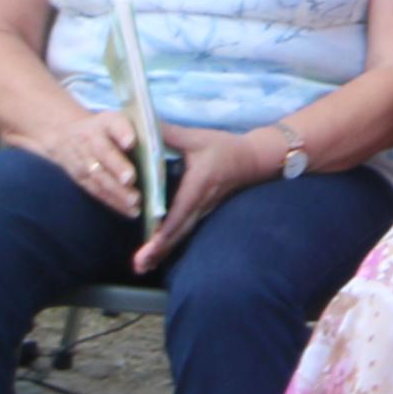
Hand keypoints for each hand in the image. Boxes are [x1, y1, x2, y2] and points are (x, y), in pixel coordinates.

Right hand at [21, 104, 141, 216]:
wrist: (64, 135)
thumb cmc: (104, 129)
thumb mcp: (116, 120)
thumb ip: (133, 132)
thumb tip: (154, 149)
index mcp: (105, 122)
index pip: (114, 124)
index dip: (122, 132)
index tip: (130, 141)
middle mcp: (90, 140)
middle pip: (103, 153)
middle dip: (116, 166)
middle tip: (130, 178)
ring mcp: (83, 160)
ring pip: (99, 176)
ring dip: (117, 190)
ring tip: (134, 201)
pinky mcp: (81, 178)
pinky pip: (97, 190)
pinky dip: (113, 201)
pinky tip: (129, 210)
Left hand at [132, 129, 270, 271]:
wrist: (252, 159)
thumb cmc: (224, 147)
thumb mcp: (196, 137)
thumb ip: (168, 134)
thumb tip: (140, 127)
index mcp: (197, 185)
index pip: (179, 212)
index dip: (164, 230)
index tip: (150, 245)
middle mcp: (200, 203)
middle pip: (178, 231)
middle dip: (159, 249)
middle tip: (140, 265)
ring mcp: (202, 211)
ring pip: (181, 234)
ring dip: (162, 251)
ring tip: (142, 266)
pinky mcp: (201, 212)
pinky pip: (184, 230)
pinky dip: (169, 243)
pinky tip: (155, 254)